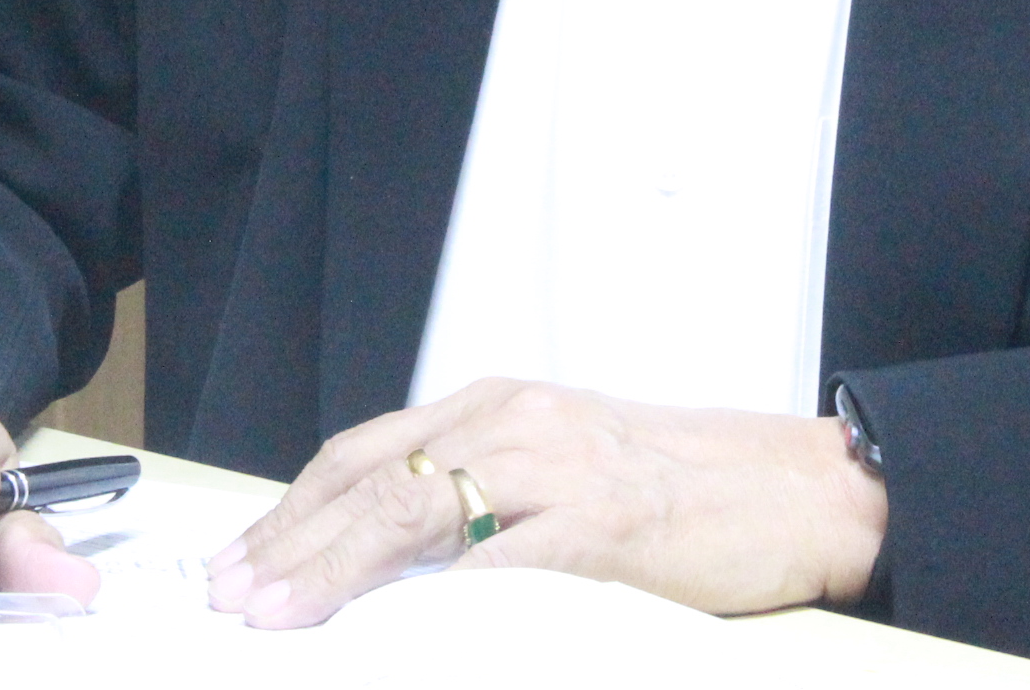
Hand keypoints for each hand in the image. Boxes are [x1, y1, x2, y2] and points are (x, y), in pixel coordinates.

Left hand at [203, 378, 883, 627]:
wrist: (797, 488)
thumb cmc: (685, 487)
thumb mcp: (562, 471)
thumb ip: (481, 500)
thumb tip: (385, 560)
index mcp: (500, 405)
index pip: (366, 452)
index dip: (294, 510)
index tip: (240, 560)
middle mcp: (516, 422)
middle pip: (372, 477)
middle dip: (291, 542)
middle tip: (232, 594)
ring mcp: (558, 470)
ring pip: (415, 509)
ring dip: (336, 567)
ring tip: (282, 612)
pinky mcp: (601, 526)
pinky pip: (501, 562)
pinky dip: (438, 593)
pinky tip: (391, 624)